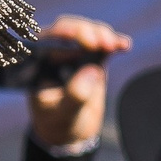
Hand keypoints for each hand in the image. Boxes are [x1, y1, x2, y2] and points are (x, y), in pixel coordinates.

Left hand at [29, 15, 131, 149]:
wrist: (70, 130)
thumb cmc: (58, 121)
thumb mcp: (64, 114)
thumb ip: (75, 95)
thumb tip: (90, 70)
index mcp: (35, 64)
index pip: (43, 40)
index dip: (61, 34)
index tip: (80, 39)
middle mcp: (51, 54)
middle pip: (65, 29)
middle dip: (83, 31)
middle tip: (99, 43)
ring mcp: (72, 54)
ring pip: (85, 32)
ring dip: (100, 33)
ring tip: (113, 45)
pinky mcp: (90, 58)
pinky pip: (102, 44)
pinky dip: (114, 42)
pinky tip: (125, 44)